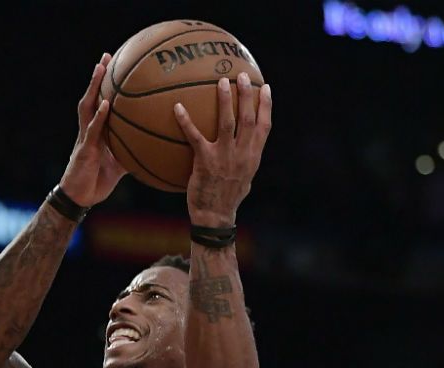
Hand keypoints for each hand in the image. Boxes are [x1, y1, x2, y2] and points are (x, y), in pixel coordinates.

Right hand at [58, 54, 128, 207]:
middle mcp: (88, 130)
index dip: (104, 86)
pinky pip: (93, 130)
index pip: (99, 103)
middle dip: (97, 77)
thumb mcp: (119, 166)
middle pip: (91, 98)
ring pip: (87, 107)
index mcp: (95, 133)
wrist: (79, 198)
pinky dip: (100, 116)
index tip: (113, 66)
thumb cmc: (96, 182)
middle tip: (106, 56)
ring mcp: (84, 138)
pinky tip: (107, 104)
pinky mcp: (84, 150)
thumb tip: (152, 150)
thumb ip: (131, 154)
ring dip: (94, 88)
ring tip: (101, 69)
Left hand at [174, 72, 271, 226]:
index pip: (264, 126)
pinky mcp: (205, 162)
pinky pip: (194, 137)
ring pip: (227, 123)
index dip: (266, 105)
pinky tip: (177, 107)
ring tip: (220, 82)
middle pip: (248, 118)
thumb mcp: (244, 177)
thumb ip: (244, 158)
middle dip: (246, 95)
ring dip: (225, 101)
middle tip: (241, 75)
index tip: (265, 86)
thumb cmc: (227, 198)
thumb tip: (243, 145)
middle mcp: (242, 154)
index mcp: (253, 156)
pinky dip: (186, 121)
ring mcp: (225, 157)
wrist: (215, 216)